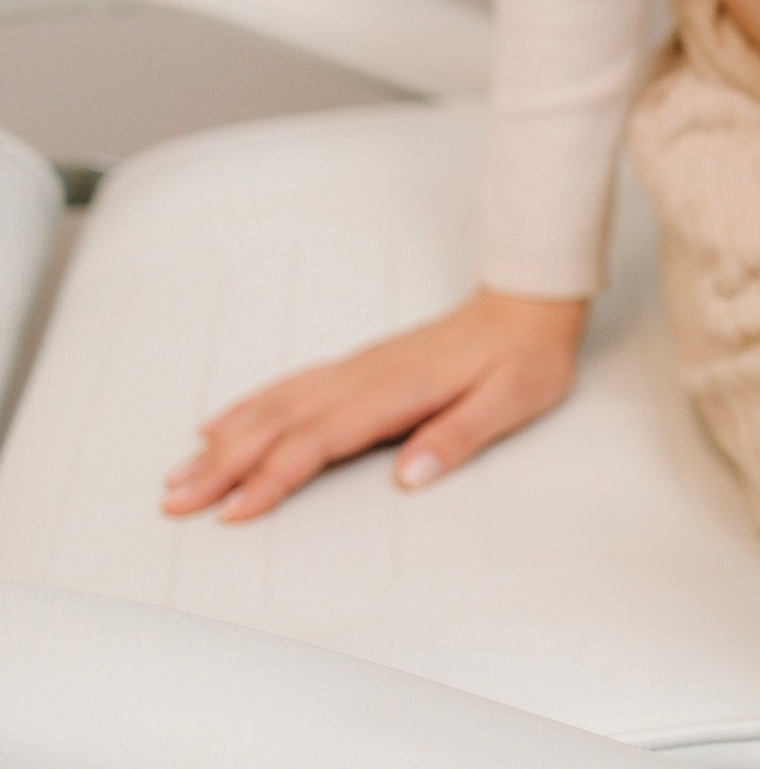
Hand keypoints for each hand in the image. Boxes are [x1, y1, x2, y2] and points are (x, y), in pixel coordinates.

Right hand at [162, 288, 587, 521]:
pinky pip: (291, 386)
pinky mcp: (359, 367)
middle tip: (177, 501)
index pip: (322, 439)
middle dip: (224, 465)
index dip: (274, 476)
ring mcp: (358, 368)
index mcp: (400, 390)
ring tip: (181, 474)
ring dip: (226, 440)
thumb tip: (412, 474)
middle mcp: (367, 376)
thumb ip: (460, 436)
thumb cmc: (525, 357)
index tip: (234, 510)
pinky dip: (248, 407)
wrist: (529, 304)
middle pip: (282, 423)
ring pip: (277, 405)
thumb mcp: (512, 401)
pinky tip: (221, 423)